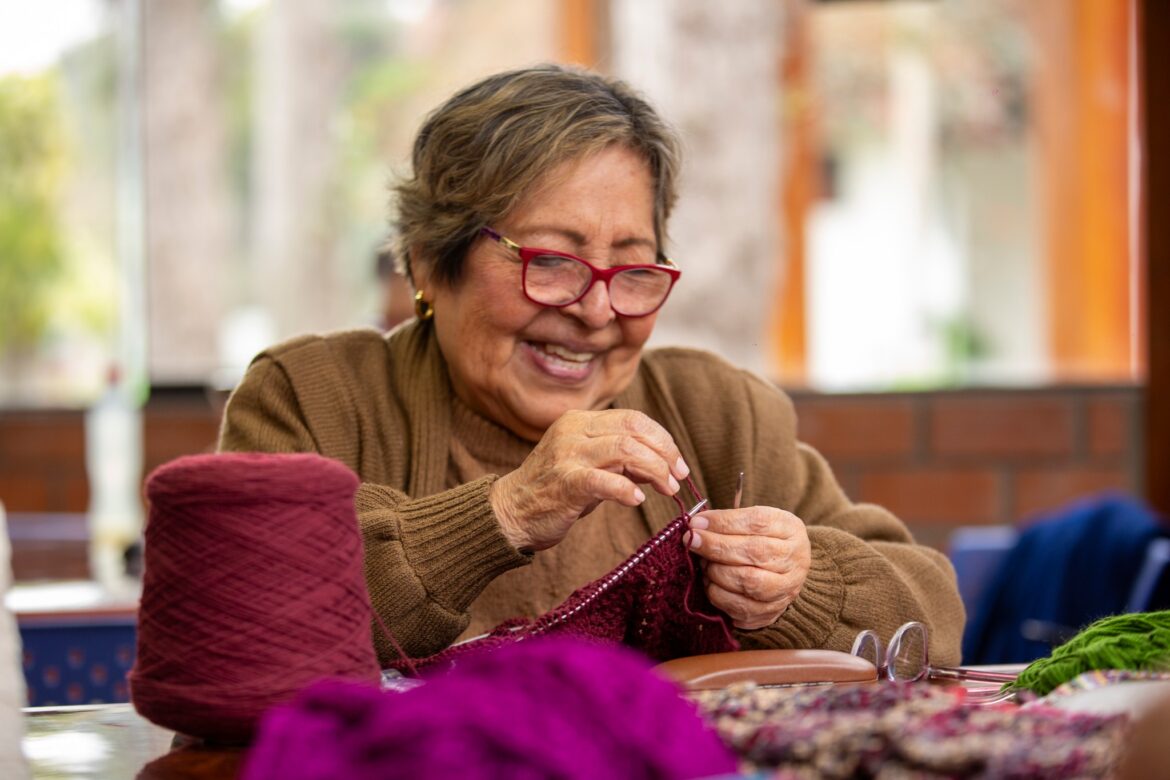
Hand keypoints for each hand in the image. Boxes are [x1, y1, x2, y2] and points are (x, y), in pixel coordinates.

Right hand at [490, 409, 689, 551]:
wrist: (509, 513)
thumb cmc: (553, 491)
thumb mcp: (589, 467)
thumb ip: (620, 461)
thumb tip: (661, 463)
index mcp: (579, 421)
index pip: (633, 419)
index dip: (662, 439)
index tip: (678, 463)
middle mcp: (573, 431)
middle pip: (634, 429)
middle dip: (665, 452)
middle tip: (679, 477)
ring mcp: (567, 455)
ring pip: (625, 450)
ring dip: (654, 470)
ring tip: (668, 489)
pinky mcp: (564, 483)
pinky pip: (604, 481)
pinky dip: (627, 490)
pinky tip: (638, 500)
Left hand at [686, 506, 810, 629]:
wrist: (782, 571)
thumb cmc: (761, 539)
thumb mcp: (752, 521)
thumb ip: (726, 521)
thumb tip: (695, 526)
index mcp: (791, 529)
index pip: (757, 522)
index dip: (723, 523)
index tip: (696, 524)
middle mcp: (795, 560)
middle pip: (754, 552)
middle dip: (716, 547)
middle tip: (692, 542)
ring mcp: (786, 589)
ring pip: (749, 582)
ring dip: (717, 572)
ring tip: (705, 565)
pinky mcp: (772, 612)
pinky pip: (741, 608)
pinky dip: (719, 595)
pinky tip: (711, 584)